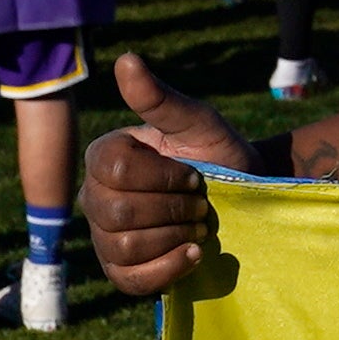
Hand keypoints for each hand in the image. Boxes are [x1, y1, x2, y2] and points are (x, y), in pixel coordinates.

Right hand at [78, 48, 257, 300]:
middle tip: (200, 202)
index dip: (164, 176)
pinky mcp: (121, 271)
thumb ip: (161, 99)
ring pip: (123, 245)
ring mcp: (103, 236)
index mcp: (105, 155)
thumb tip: (127, 59)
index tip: (195, 174)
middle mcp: (94, 196)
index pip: (116, 169)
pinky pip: (128, 280)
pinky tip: (193, 254)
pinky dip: (167, 269)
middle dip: (173, 208)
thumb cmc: (219, 156)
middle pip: (116, 211)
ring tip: (197, 225)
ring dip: (175, 236)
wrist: (245, 202)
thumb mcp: (199, 124)